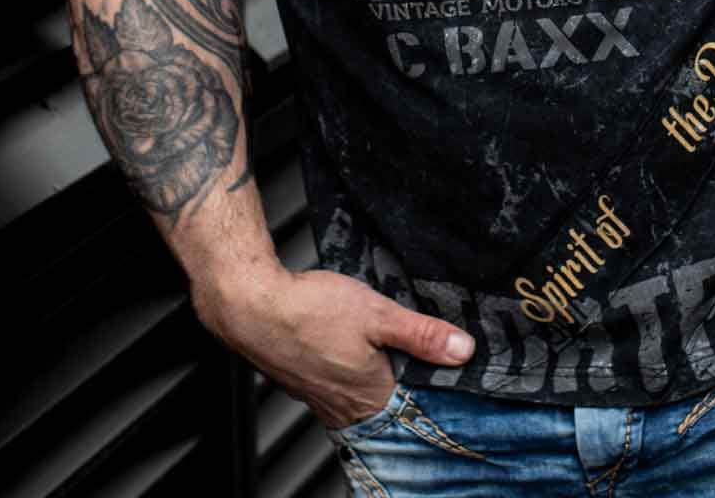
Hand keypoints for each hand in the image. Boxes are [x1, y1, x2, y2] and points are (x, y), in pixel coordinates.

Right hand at [194, 263, 474, 426]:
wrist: (252, 306)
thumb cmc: (309, 311)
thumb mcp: (377, 315)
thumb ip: (421, 335)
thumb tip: (462, 351)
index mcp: (370, 397)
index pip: (415, 407)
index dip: (435, 387)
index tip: (451, 372)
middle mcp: (345, 408)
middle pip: (390, 402)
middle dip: (408, 382)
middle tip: (422, 356)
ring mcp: (322, 398)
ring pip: (365, 393)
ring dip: (380, 375)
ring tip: (391, 348)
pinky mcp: (305, 382)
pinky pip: (341, 384)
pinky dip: (354, 369)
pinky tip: (354, 346)